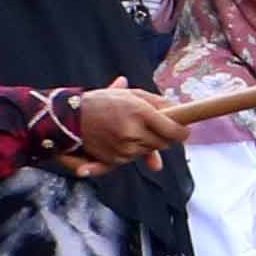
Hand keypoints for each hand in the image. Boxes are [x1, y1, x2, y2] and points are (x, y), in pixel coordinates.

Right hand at [61, 85, 178, 165]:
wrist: (71, 118)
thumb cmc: (104, 101)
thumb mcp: (132, 95)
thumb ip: (158, 104)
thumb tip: (178, 115)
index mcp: (140, 113)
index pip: (173, 130)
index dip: (182, 132)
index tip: (184, 130)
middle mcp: (133, 132)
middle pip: (163, 143)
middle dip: (163, 136)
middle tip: (153, 126)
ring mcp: (124, 149)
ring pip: (150, 151)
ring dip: (147, 143)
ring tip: (131, 129)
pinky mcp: (115, 160)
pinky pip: (135, 158)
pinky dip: (134, 150)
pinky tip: (123, 139)